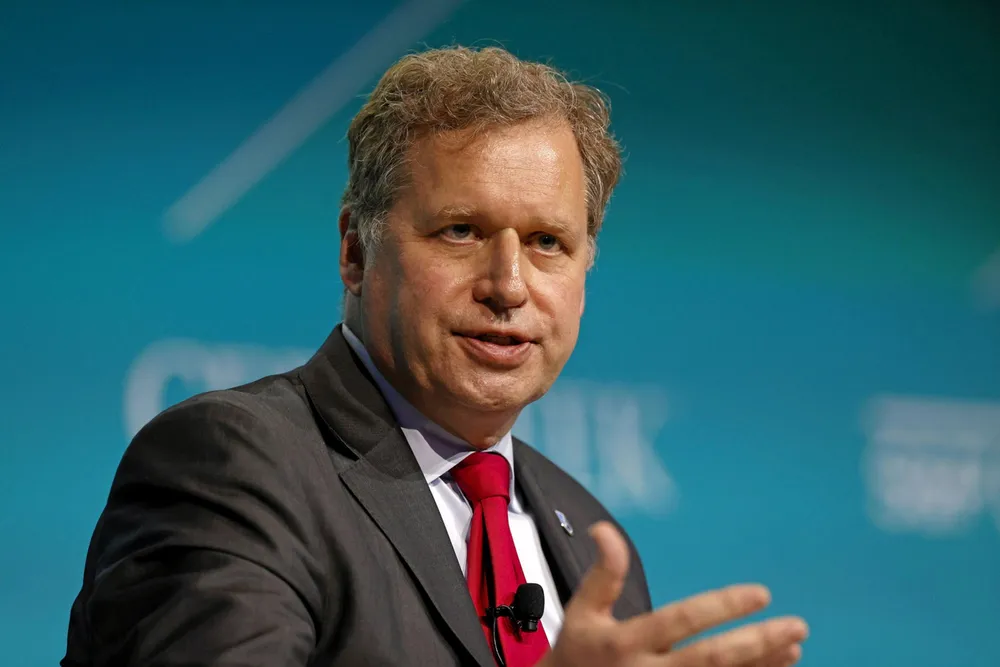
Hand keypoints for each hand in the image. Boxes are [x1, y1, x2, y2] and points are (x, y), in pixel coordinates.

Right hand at [538, 522, 807, 666]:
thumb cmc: (578, 654)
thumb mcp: (582, 611)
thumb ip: (603, 572)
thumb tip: (605, 529)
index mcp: (626, 643)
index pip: (682, 621)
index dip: (723, 607)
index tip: (761, 594)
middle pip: (712, 660)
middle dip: (758, 643)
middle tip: (796, 626)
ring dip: (763, 664)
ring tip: (795, 645)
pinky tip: (775, 666)